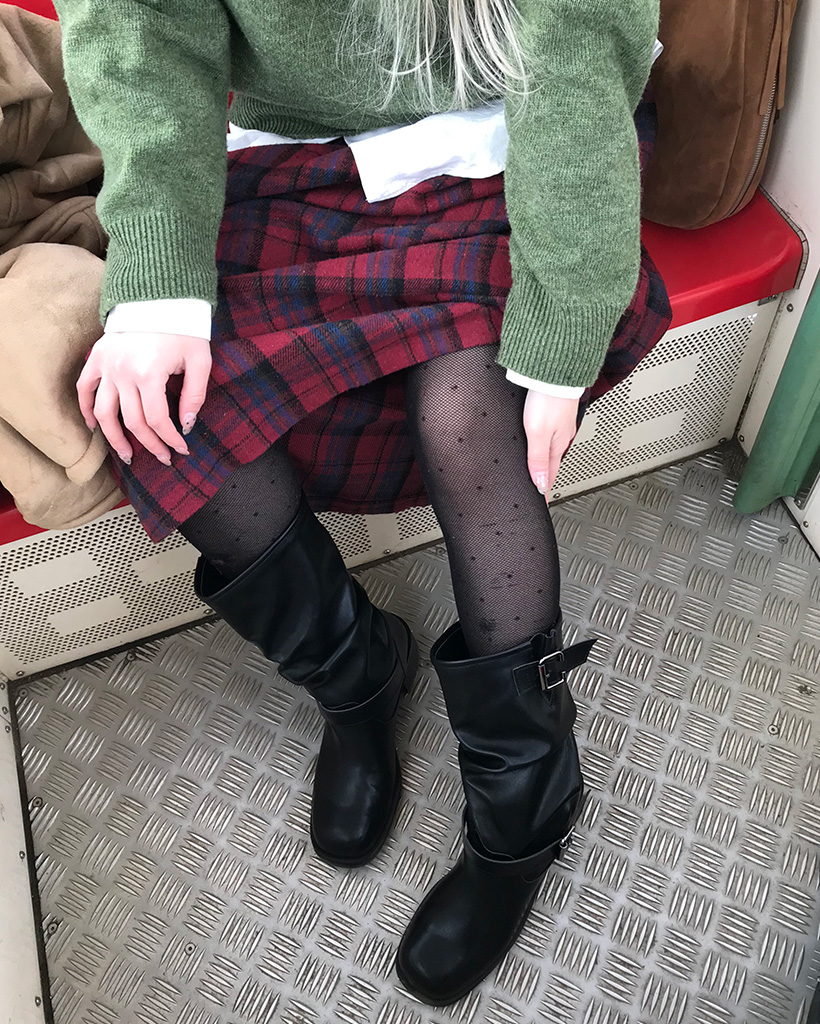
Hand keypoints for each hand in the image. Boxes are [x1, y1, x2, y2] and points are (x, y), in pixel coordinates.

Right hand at [77, 332, 211, 464]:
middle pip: (132, 422)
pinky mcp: (97, 357)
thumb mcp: (199, 361)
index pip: (157, 419)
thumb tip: (186, 425)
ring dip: (114, 438)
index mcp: (149, 373)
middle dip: (150, 445)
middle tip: (163, 458)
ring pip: (103, 413)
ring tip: (127, 455)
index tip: (181, 449)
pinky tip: (94, 427)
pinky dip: (86, 409)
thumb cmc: (183, 328)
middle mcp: (123, 372)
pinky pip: (84, 389)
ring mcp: (107, 365)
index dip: (170, 439)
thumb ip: (194, 395)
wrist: (159, 296)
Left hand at [522, 390, 579, 501]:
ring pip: (551, 448)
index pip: (550, 475)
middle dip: (546, 478)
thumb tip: (541, 484)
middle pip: (551, 463)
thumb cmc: (547, 398)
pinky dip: (545, 445)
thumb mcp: (538, 434)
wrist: (555, 370)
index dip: (544, 490)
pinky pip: (550, 434)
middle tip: (541, 492)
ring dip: (546, 462)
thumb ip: (538, 460)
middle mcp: (561, 436)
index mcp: (557, 445)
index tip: (542, 503)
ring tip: (541, 473)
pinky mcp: (556, 412)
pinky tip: (542, 442)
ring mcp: (560, 423)